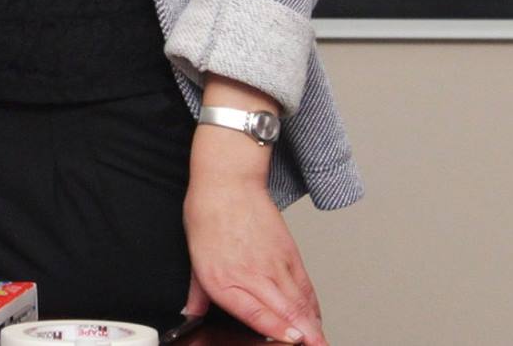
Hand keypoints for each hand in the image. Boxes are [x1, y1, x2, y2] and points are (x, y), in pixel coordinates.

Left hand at [183, 178, 326, 344]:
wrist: (228, 182)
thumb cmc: (208, 215)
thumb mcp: (194, 258)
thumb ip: (196, 293)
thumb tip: (191, 314)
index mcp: (222, 279)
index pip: (255, 312)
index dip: (278, 329)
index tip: (294, 340)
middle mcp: (251, 274)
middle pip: (287, 311)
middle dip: (306, 336)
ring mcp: (274, 264)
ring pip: (300, 302)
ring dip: (313, 326)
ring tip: (320, 342)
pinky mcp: (290, 254)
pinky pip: (306, 286)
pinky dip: (313, 306)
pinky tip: (316, 320)